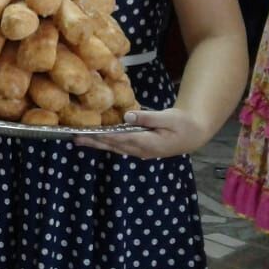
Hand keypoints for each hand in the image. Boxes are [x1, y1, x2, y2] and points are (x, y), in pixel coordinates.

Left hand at [73, 107, 211, 158]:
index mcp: (148, 143)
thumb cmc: (182, 124)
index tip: (89, 133)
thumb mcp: (168, 117)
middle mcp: (141, 150)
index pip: (121, 139)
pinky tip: (96, 140)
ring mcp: (140, 151)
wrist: (193, 134)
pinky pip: (120, 147)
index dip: (104, 136)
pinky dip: (107, 143)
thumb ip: (147, 117)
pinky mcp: (140, 149)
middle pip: (113, 146)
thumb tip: (127, 116)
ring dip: (97, 144)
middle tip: (75, 138)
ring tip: (79, 140)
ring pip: (115, 148)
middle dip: (94, 142)